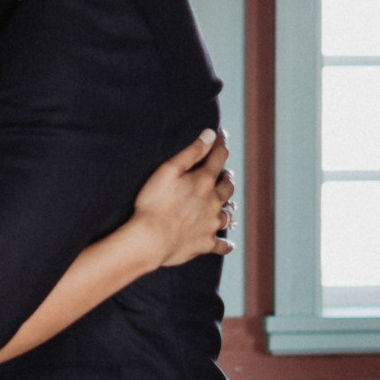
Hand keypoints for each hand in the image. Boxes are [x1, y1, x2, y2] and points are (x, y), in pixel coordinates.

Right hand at [129, 131, 235, 266]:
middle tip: (225, 174)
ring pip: (227, 214)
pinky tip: (228, 244)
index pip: (218, 158)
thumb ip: (191, 152)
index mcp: (203, 181)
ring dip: (226, 207)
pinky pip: (221, 244)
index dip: (220, 147)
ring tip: (224, 204)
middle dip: (226, 178)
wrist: (151, 239)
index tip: (221, 139)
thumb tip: (210, 134)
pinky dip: (225, 244)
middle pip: (227, 187)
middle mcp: (213, 202)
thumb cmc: (154, 203)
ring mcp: (211, 224)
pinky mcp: (206, 243)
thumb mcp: (168, 170)